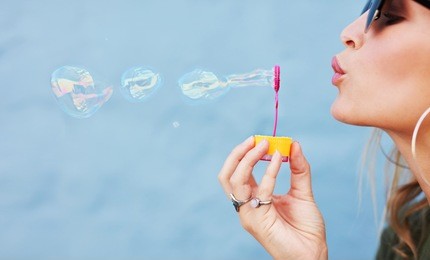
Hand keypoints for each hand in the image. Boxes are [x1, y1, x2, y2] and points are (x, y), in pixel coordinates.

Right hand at [218, 136, 327, 259]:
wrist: (313, 253)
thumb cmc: (305, 228)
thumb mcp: (302, 192)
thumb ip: (298, 169)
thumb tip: (294, 144)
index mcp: (252, 198)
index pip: (237, 172)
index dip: (245, 154)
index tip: (261, 139)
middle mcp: (246, 206)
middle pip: (227, 175)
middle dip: (238, 154)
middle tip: (255, 139)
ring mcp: (248, 214)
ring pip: (235, 180)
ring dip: (248, 159)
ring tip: (265, 145)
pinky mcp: (257, 220)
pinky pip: (260, 190)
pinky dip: (269, 171)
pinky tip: (279, 159)